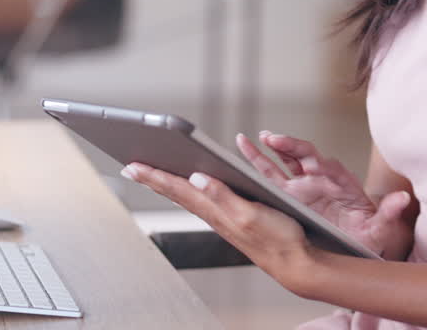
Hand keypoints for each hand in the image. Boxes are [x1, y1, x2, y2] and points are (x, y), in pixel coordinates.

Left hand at [121, 163, 315, 291]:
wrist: (295, 261)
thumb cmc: (278, 239)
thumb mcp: (250, 213)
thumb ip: (223, 195)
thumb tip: (198, 177)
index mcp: (216, 209)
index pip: (177, 188)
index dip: (154, 176)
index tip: (133, 166)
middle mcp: (214, 213)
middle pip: (176, 192)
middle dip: (152, 179)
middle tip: (131, 168)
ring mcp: (222, 217)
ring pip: (187, 197)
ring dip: (167, 185)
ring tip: (152, 176)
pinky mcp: (233, 219)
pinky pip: (202, 202)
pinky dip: (189, 192)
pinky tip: (190, 189)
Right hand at [237, 131, 415, 260]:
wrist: (360, 244)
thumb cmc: (368, 234)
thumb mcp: (380, 227)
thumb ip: (389, 213)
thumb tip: (402, 200)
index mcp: (338, 182)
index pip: (321, 161)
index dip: (306, 153)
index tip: (291, 148)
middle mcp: (319, 179)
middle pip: (300, 154)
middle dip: (285, 145)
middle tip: (269, 138)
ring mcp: (303, 186)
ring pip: (282, 162)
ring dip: (266, 151)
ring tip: (245, 141)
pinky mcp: (291, 195)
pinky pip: (273, 176)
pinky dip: (259, 164)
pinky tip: (243, 153)